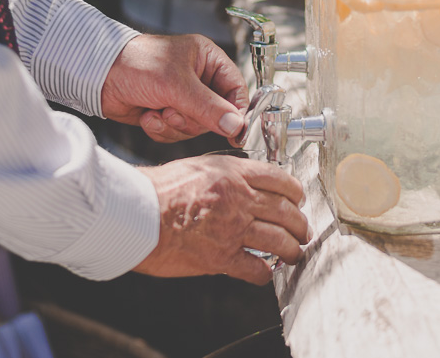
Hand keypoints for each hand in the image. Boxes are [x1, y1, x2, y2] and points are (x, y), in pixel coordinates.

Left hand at [101, 34, 248, 142]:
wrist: (96, 76)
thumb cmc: (136, 64)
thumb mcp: (177, 85)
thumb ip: (208, 108)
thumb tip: (235, 125)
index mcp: (208, 60)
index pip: (236, 90)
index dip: (237, 112)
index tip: (235, 131)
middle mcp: (198, 79)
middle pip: (216, 115)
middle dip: (191, 118)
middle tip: (173, 110)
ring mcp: (182, 98)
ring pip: (195, 127)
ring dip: (174, 124)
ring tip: (157, 110)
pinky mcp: (166, 113)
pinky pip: (176, 133)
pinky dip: (161, 129)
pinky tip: (148, 115)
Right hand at [134, 155, 309, 284]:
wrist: (136, 212)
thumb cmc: (158, 188)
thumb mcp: (199, 166)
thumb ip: (226, 175)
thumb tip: (244, 184)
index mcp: (234, 173)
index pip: (280, 179)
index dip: (295, 192)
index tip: (298, 200)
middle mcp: (239, 198)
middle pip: (286, 211)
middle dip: (300, 223)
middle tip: (303, 230)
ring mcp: (233, 228)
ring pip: (279, 240)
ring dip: (291, 249)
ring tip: (293, 253)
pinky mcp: (221, 257)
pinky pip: (256, 268)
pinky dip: (265, 272)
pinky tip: (265, 272)